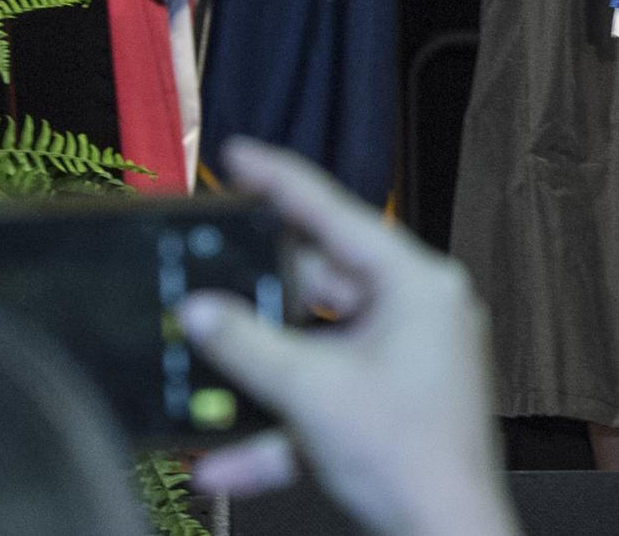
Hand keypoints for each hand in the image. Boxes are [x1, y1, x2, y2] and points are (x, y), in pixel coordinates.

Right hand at [182, 139, 517, 535]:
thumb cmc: (405, 458)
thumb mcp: (312, 394)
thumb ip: (248, 347)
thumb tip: (200, 310)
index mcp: (415, 283)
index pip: (336, 213)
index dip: (281, 181)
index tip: (238, 154)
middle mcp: (418, 309)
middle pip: (321, 286)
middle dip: (257, 299)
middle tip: (204, 277)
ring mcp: (410, 359)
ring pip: (317, 350)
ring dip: (261, 376)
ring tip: (202, 373)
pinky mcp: (395, 405)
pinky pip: (330, 398)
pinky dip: (284, 426)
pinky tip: (224, 463)